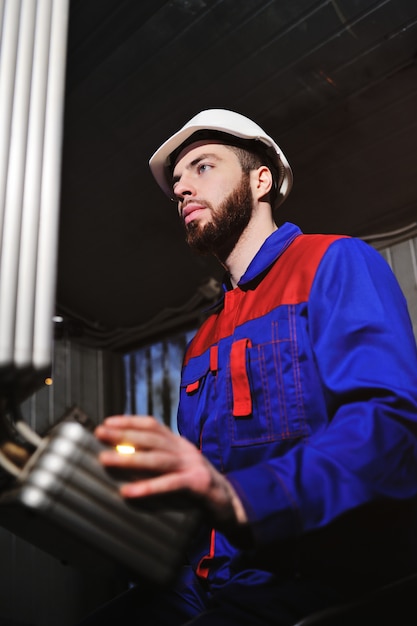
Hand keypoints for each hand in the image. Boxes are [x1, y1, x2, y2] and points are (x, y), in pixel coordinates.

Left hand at [95, 415, 246, 526]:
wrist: (231, 503)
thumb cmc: (198, 488)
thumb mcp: (177, 469)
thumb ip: (157, 464)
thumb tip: (123, 461)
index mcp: (179, 443)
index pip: (153, 425)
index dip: (130, 421)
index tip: (107, 421)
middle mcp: (185, 449)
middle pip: (151, 438)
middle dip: (124, 434)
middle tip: (100, 434)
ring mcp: (193, 465)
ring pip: (158, 458)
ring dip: (130, 458)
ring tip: (106, 460)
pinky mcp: (198, 484)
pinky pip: (170, 484)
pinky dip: (148, 487)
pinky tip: (129, 492)